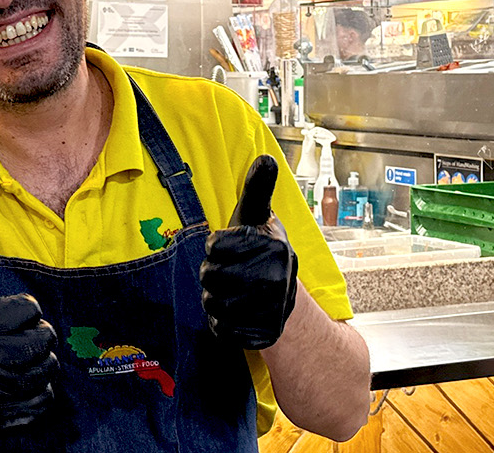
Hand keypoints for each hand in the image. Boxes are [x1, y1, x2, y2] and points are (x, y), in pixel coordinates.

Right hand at [0, 244, 58, 433]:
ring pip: (50, 367)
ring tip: (13, 366)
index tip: (4, 324)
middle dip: (34, 339)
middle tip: (12, 346)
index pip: (31, 308)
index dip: (22, 314)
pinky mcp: (10, 416)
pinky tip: (16, 389)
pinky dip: (37, 392)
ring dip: (38, 366)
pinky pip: (47, 397)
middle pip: (46, 337)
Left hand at [200, 155, 297, 349]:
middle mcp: (275, 279)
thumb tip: (267, 158)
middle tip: (228, 270)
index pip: (214, 245)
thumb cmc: (259, 246)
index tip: (230, 247)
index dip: (215, 246)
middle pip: (210, 276)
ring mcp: (271, 310)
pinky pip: (220, 329)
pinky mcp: (262, 335)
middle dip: (211, 272)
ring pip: (211, 304)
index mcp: (273, 247)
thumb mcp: (257, 215)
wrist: (283, 295)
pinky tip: (233, 312)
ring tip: (230, 290)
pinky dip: (219, 322)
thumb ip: (258, 187)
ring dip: (212, 297)